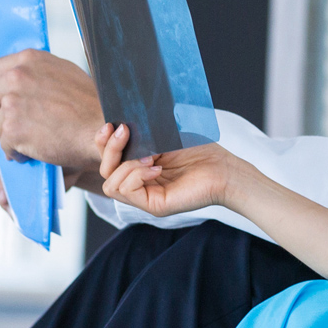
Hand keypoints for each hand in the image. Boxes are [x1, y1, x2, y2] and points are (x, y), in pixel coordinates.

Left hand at [0, 50, 103, 177]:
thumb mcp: (63, 73)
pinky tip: (31, 153)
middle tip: (14, 126)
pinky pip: (3, 144)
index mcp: (28, 59)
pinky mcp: (12, 127)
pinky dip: (16, 152)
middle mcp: (16, 76)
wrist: (100, 128)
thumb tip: (20, 77)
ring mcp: (12, 101)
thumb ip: (38, 72)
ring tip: (31, 142)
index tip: (4, 102)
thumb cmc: (89, 105)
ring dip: (10, 135)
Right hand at [97, 123, 243, 217]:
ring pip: (111, 183)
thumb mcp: (164, 136)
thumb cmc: (200, 151)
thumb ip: (142, 133)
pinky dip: (136, 175)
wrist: (225, 169)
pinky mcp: (154, 205)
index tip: (110, 124)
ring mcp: (146, 196)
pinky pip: (127, 191)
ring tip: (150, 156)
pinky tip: (156, 167)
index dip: (103, 142)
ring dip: (126, 164)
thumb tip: (119, 122)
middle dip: (110, 148)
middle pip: (105, 170)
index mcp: (140, 166)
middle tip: (125, 130)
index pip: (108, 159)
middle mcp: (139, 183)